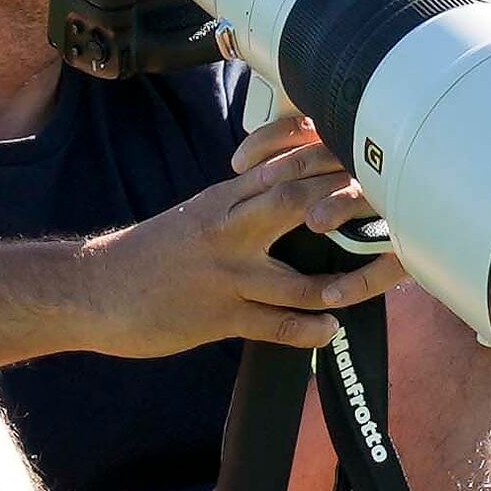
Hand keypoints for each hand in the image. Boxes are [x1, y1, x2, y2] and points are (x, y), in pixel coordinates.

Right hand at [76, 112, 404, 356]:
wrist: (92, 289)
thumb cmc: (156, 252)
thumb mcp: (203, 211)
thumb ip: (251, 198)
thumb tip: (306, 186)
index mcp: (228, 196)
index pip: (289, 164)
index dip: (336, 159)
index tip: (379, 160)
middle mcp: (230, 227)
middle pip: (299, 202)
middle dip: (351, 206)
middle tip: (398, 213)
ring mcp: (225, 274)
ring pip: (296, 278)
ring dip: (343, 285)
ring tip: (375, 286)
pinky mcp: (216, 317)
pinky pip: (273, 326)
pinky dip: (307, 331)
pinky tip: (331, 331)